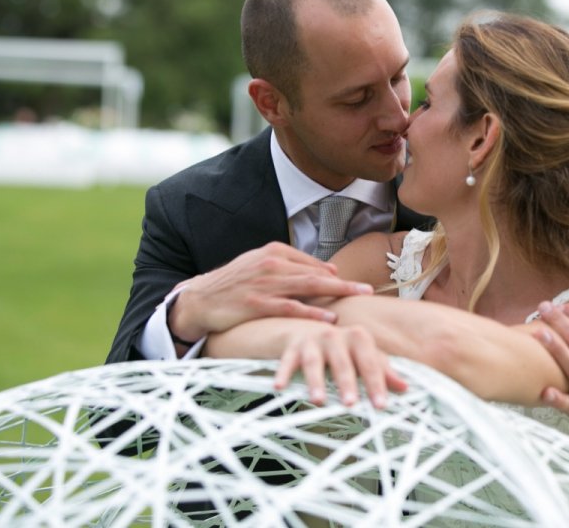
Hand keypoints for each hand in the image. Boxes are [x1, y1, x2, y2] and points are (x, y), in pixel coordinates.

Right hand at [169, 242, 373, 342]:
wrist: (200, 298)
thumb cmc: (233, 283)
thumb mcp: (260, 265)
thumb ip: (291, 266)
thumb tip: (328, 270)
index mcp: (274, 251)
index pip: (312, 263)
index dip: (335, 275)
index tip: (355, 284)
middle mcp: (272, 264)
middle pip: (316, 273)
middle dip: (345, 282)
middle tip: (368, 289)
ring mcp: (265, 283)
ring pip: (308, 287)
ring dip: (336, 293)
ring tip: (357, 299)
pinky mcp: (257, 303)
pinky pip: (291, 308)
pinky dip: (312, 312)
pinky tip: (328, 317)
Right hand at [273, 323, 407, 408]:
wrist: (306, 328)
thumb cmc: (342, 348)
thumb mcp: (362, 355)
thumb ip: (382, 370)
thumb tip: (406, 388)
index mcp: (358, 337)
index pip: (370, 363)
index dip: (376, 383)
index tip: (380, 405)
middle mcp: (335, 335)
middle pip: (343, 362)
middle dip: (346, 383)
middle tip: (350, 403)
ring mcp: (312, 340)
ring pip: (314, 362)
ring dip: (316, 381)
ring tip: (318, 401)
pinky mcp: (292, 346)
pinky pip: (287, 361)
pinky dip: (283, 373)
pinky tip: (279, 387)